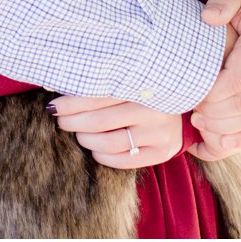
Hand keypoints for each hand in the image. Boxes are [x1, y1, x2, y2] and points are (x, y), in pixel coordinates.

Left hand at [48, 94, 183, 170]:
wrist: (186, 107)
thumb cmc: (147, 91)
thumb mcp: (131, 80)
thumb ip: (103, 82)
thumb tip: (57, 86)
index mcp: (142, 85)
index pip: (97, 96)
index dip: (71, 103)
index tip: (54, 106)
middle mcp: (153, 109)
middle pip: (100, 121)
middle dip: (73, 122)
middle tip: (62, 121)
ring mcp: (159, 133)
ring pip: (109, 143)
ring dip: (85, 140)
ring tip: (79, 134)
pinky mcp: (161, 152)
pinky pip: (123, 161)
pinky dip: (102, 156)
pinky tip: (96, 149)